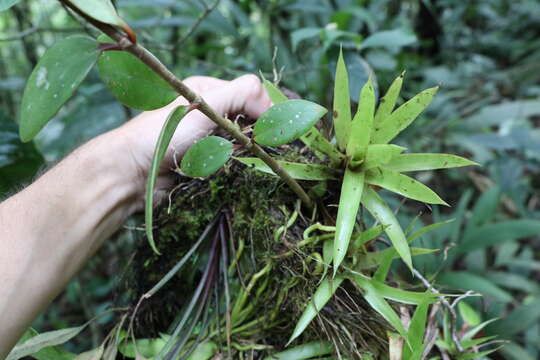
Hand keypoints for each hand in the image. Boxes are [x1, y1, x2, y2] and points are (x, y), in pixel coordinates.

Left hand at [116, 74, 271, 203]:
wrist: (133, 172)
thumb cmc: (165, 132)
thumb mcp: (207, 104)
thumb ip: (243, 94)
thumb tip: (273, 106)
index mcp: (208, 91)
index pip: (250, 94)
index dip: (264, 110)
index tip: (273, 129)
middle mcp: (208, 113)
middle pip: (247, 121)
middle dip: (254, 135)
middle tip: (256, 147)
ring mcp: (205, 139)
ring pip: (241, 145)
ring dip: (241, 154)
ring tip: (234, 159)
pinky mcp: (203, 162)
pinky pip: (229, 163)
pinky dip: (231, 168)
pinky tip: (225, 170)